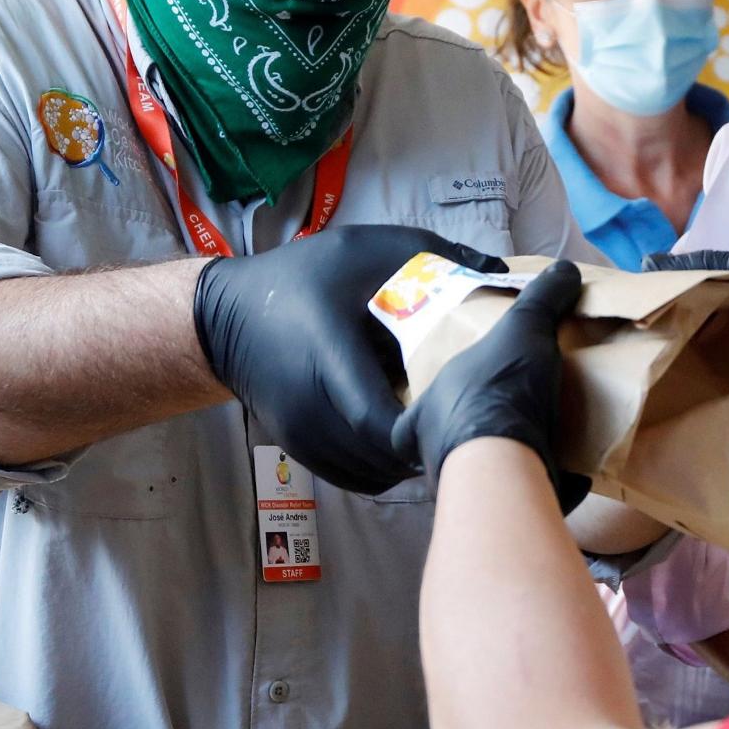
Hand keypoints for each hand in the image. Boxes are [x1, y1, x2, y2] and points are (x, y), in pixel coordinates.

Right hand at [194, 225, 505, 493]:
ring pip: (370, 473)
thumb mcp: (365, 250)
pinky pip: (354, 478)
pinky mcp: (301, 451)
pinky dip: (384, 467)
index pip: (377, 418)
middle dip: (423, 446)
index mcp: (328, 358)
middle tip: (464, 425)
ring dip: (406, 461)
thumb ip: (431, 257)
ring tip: (439, 434)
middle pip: (380, 455)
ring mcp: (302, 436)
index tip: (456, 415)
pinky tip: (406, 443)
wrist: (228, 319)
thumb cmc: (302, 279)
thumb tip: (500, 271)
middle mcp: (311, 409)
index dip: (419, 429)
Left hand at [392, 259, 590, 512]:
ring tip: (546, 444)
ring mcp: (468, 488)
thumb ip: (541, 300)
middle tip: (510, 419)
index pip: (411, 417)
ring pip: (485, 476)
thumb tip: (564, 268)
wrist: (508, 459)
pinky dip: (552, 486)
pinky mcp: (505, 510)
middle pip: (451, 446)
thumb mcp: (523, 329)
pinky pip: (527, 496)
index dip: (429, 412)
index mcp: (427, 412)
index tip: (451, 407)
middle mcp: (437, 454)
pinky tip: (577, 474)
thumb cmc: (499, 388)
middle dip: (477, 436)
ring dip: (513, 462)